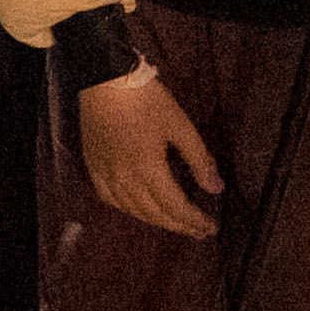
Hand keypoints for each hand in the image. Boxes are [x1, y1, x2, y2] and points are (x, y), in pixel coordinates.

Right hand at [77, 67, 219, 237]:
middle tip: (198, 232)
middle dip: (179, 225)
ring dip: (155, 220)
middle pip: (154, 213)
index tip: (211, 228)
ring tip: (172, 223)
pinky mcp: (93, 165)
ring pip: (132, 210)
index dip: (194, 221)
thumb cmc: (146, 100)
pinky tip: (135, 208)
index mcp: (149, 170)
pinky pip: (108, 198)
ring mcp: (105, 173)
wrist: (104, 79)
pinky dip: (126, 208)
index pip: (175, 207)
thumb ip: (198, 160)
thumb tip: (216, 188)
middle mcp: (125, 179)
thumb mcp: (180, 126)